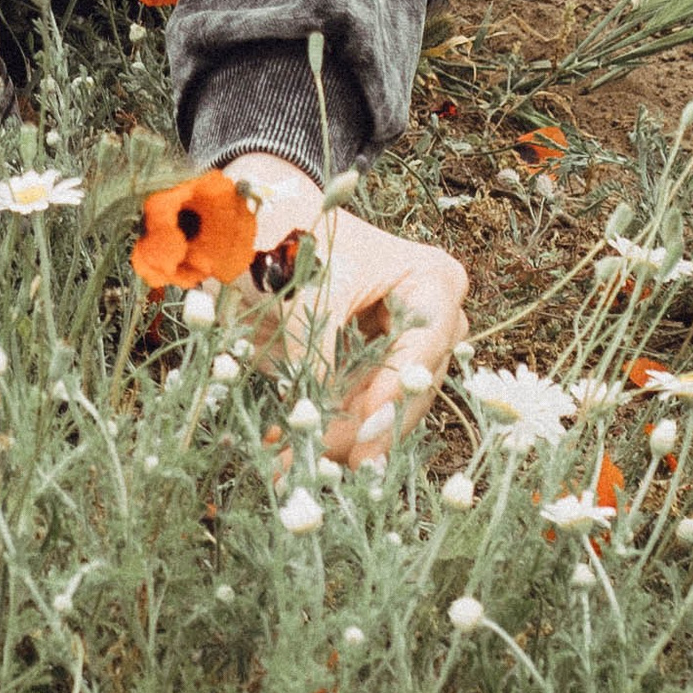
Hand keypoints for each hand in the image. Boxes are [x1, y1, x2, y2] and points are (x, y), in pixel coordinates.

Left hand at [228, 153, 469, 463]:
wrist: (260, 227)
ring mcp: (403, 351)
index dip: (395, 391)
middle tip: (329, 462)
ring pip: (383, 412)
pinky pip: (355, 414)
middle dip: (365, 429)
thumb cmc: (293, 236)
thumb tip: (313, 415)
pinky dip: (322, 432)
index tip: (364, 427)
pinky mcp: (372, 374)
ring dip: (338, 441)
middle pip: (410, 390)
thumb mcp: (307, 286)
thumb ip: (315, 347)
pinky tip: (287, 453)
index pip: (424, 348)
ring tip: (294, 465)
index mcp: (431, 283)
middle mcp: (431, 322)